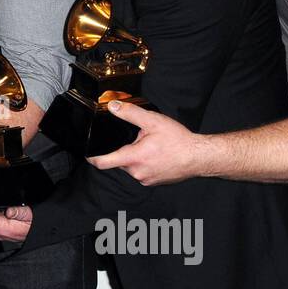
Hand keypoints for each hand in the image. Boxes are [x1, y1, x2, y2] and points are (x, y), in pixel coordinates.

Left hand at [87, 101, 203, 185]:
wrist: (200, 157)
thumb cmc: (179, 141)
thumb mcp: (152, 121)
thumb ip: (130, 113)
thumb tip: (113, 107)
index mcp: (133, 158)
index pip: (103, 163)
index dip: (92, 158)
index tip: (87, 154)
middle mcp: (137, 172)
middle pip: (119, 161)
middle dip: (124, 150)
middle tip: (139, 140)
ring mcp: (146, 179)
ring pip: (132, 166)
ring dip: (136, 157)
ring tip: (152, 147)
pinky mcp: (155, 182)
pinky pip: (143, 171)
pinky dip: (146, 163)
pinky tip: (158, 155)